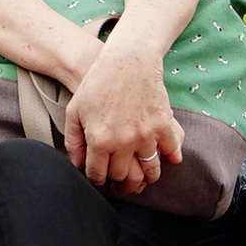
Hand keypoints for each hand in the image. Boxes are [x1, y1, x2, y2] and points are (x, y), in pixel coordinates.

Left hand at [64, 43, 182, 195]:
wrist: (128, 60)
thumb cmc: (98, 84)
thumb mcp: (75, 111)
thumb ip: (73, 141)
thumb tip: (77, 166)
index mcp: (99, 140)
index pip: (98, 175)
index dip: (98, 180)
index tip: (101, 179)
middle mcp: (123, 142)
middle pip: (124, 177)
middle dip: (121, 185)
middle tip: (121, 185)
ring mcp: (146, 135)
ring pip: (149, 172)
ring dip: (146, 179)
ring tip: (142, 179)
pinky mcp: (163, 125)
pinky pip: (171, 153)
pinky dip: (169, 159)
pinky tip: (164, 160)